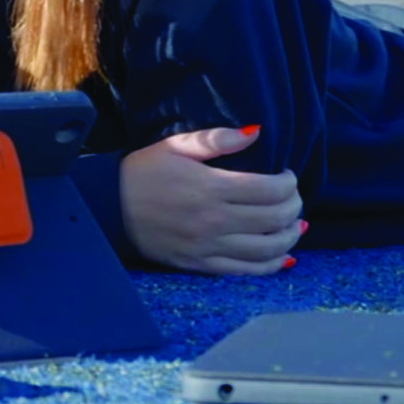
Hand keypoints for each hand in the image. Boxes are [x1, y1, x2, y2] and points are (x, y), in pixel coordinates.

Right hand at [118, 126, 302, 274]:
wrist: (109, 207)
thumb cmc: (143, 172)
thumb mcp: (176, 146)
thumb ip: (217, 139)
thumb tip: (256, 133)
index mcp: (210, 187)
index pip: (270, 190)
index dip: (289, 183)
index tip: (287, 175)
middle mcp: (213, 220)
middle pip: (274, 219)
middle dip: (293, 207)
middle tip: (293, 198)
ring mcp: (208, 246)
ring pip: (267, 249)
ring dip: (289, 237)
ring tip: (294, 225)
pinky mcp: (200, 264)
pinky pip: (246, 271)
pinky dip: (271, 265)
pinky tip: (282, 256)